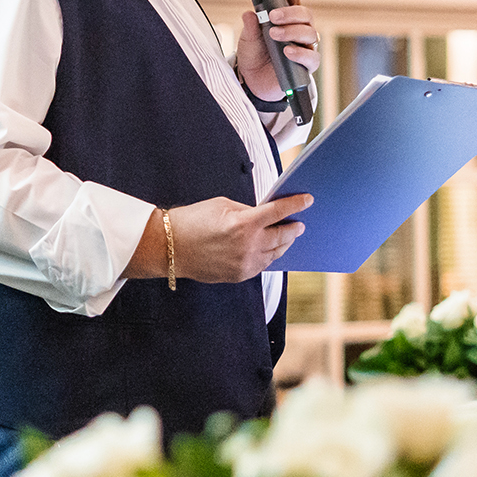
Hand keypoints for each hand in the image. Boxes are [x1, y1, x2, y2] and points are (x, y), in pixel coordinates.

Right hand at [127, 194, 311, 283]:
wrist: (168, 247)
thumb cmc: (192, 221)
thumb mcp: (222, 206)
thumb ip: (247, 211)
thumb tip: (265, 216)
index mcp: (244, 224)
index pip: (279, 212)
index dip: (296, 204)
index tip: (308, 200)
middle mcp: (248, 246)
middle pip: (282, 236)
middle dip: (293, 227)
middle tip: (299, 222)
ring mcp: (244, 264)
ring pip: (275, 253)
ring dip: (284, 243)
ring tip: (288, 236)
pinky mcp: (239, 275)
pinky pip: (262, 265)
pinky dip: (269, 256)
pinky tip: (272, 250)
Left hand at [236, 0, 319, 102]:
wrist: (253, 82)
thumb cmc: (254, 56)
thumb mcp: (248, 39)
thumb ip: (251, 26)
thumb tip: (250, 13)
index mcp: (287, 20)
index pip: (293, 2)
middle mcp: (299, 31)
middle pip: (306, 15)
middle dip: (290, 13)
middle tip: (273, 16)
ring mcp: (305, 48)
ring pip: (310, 34)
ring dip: (292, 31)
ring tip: (274, 34)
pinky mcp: (306, 66)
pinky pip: (311, 58)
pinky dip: (300, 53)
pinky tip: (288, 51)